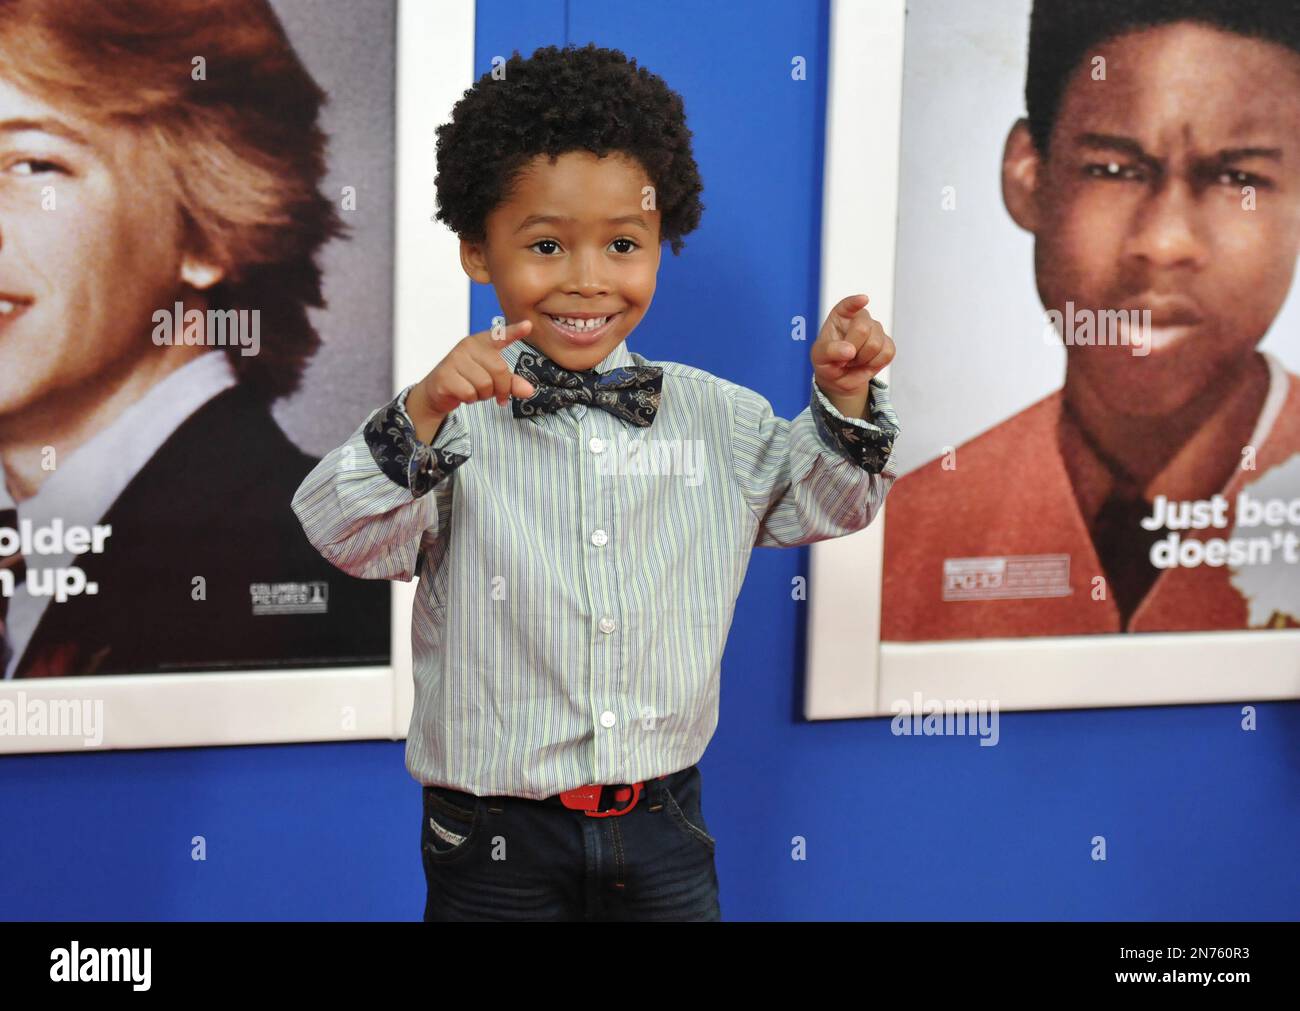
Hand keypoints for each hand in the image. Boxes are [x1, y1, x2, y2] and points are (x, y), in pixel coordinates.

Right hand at [407, 320, 537, 440]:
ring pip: (485, 384)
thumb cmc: (467, 380)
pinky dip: (470, 399)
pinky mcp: (445, 375)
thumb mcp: (492, 379)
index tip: (528, 325)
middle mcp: (468, 346)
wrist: (437, 391)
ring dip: (483, 395)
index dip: (515, 331)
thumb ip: (511, 383)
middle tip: (495, 395)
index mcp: (481, 342)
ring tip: (475, 391)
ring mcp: (454, 359)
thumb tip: (529, 390)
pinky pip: (469, 392)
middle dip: (501, 388)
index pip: (500, 335)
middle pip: (499, 369)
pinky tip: (463, 395)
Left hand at [812, 294, 894, 395]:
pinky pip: (887, 353)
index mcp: (840, 316)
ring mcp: (875, 330)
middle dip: (853, 348)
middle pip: (863, 328)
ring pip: (876, 343)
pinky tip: (865, 363)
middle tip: (844, 357)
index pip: (848, 305)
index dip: (855, 302)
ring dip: (862, 359)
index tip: (863, 299)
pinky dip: (874, 363)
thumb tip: (849, 350)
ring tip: (853, 360)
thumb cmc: (827, 362)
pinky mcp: (887, 344)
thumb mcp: (819, 357)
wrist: (839, 378)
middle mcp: (860, 319)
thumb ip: (830, 351)